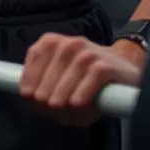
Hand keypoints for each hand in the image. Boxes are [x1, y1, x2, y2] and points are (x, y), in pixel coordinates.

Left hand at [19, 34, 143, 126]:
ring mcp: (90, 52)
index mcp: (54, 43)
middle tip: (47, 106)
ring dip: (62, 89)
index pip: (37, 53)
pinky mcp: (107, 65)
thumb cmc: (85, 81)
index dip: (30, 75)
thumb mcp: (62, 83)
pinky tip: (76, 102)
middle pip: (54, 64)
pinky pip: (93, 75)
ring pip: (73, 68)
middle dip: (47, 87)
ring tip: (58, 106)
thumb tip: (36, 103)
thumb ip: (47, 90)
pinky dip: (83, 89)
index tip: (28, 95)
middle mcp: (71, 43)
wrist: (121, 71)